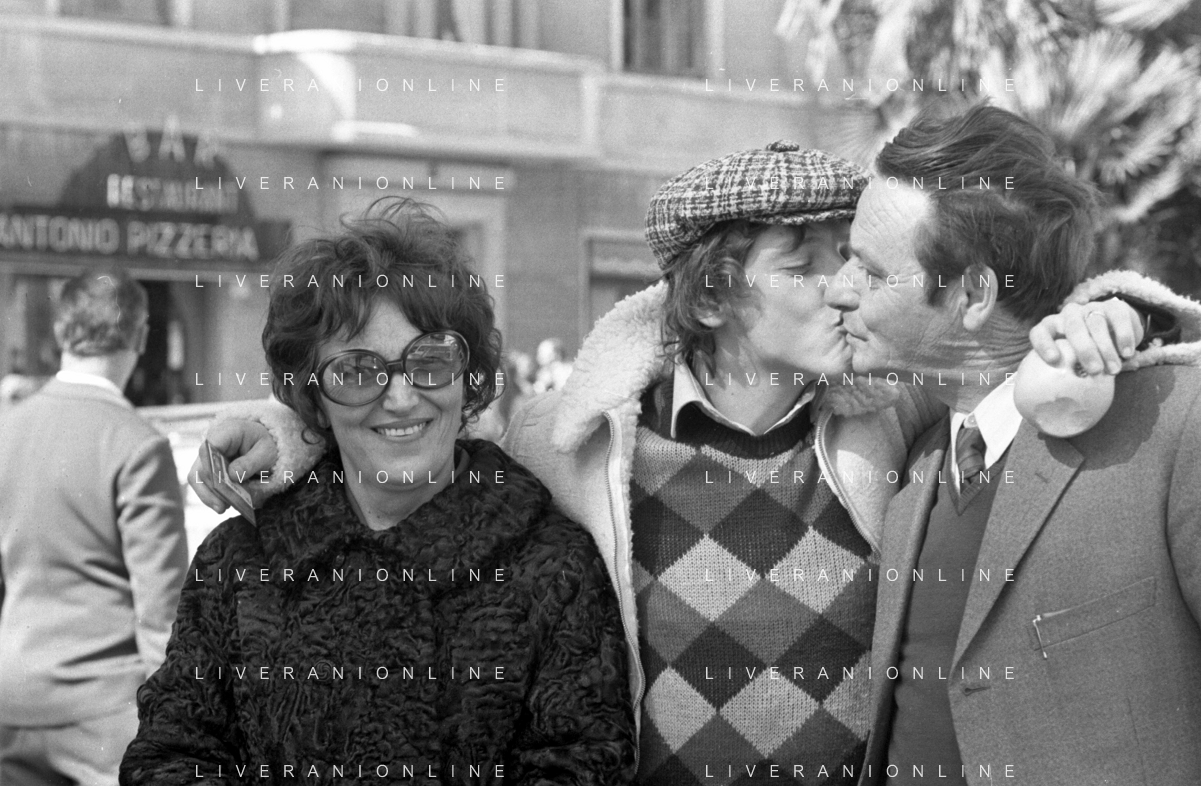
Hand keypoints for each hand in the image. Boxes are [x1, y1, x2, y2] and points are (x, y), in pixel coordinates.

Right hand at [188, 419, 277, 512]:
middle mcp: (211, 443)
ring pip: (197, 478)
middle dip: (212, 488)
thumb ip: (251, 462)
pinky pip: (203, 484)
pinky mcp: (207, 470)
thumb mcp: (266, 452)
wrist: (264, 444)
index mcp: (227, 432)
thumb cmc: (266, 445)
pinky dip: (211, 496)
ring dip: (208, 495)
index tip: (222, 483)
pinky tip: (223, 505)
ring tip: (223, 508)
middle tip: (224, 505)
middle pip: (201, 466)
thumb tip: (232, 475)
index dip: (212, 465)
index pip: (209, 446)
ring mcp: (206, 457)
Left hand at [1029, 299, 1145, 374]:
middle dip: (1085, 350)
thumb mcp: (1074, 364)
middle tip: (1094, 371)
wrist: (1115, 333)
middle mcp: (1069, 315)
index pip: (1040, 332)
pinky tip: (1127, 353)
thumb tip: (1060, 407)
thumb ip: (1067, 375)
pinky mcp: (1114, 307)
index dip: (1044, 344)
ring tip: (1113, 370)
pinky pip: (1118, 318)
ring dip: (1106, 349)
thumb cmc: (1086, 357)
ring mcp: (1091, 309)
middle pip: (1073, 328)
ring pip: (1097, 324)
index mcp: (1052, 328)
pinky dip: (1123, 336)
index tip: (1053, 360)